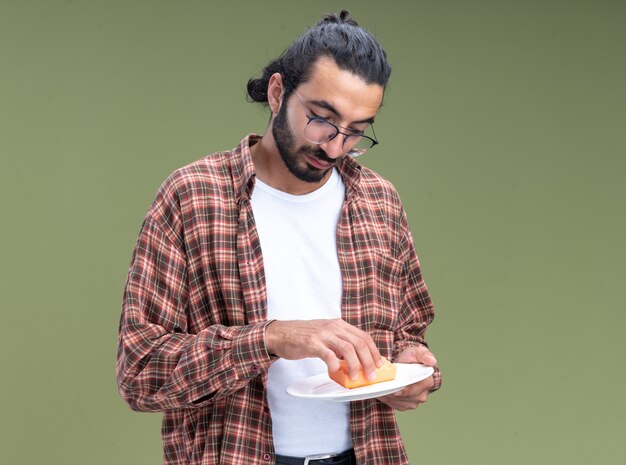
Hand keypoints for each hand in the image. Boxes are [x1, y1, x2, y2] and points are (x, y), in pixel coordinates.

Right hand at [265, 319, 382, 379]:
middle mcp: (333, 327)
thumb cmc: (303, 337)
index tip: (379, 365)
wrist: (280, 334)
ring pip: (348, 349)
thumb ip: (340, 344)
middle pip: (359, 343)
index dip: (374, 352)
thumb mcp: (325, 335)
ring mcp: (323, 334)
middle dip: (369, 361)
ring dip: (355, 365)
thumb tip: (355, 361)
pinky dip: (335, 366)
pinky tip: (333, 372)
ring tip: (355, 377)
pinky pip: (329, 356)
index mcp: (339, 324)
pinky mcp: (312, 343)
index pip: (363, 336)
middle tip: (371, 375)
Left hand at [378, 345, 436, 410]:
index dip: (405, 391)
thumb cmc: (412, 358)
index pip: (415, 389)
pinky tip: (382, 394)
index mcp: (427, 382)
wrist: (404, 364)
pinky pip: (397, 405)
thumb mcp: (417, 352)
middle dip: (394, 394)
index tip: (395, 390)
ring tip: (380, 391)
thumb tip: (431, 361)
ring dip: (390, 398)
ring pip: (401, 403)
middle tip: (382, 390)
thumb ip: (424, 355)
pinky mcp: (407, 404)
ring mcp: (415, 401)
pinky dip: (388, 401)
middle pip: (407, 398)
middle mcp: (423, 394)